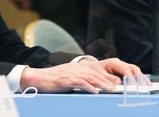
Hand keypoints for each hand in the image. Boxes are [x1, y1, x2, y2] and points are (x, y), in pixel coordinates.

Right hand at [20, 58, 146, 93]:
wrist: (39, 78)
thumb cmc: (54, 80)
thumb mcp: (70, 78)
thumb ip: (82, 81)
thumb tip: (94, 88)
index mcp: (79, 68)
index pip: (97, 72)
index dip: (108, 77)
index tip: (118, 83)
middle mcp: (77, 69)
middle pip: (97, 74)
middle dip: (109, 80)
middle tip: (119, 87)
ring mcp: (72, 73)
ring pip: (91, 77)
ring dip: (102, 84)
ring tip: (111, 89)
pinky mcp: (66, 79)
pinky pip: (79, 83)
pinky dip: (88, 87)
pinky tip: (94, 91)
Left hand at [79, 58, 148, 85]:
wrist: (90, 68)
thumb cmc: (94, 71)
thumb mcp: (99, 74)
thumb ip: (108, 78)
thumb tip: (118, 83)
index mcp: (113, 62)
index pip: (125, 69)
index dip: (130, 78)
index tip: (133, 86)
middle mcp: (120, 64)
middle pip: (133, 68)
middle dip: (140, 77)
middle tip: (144, 86)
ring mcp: (123, 67)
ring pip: (135, 71)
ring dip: (142, 78)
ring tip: (148, 86)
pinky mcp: (125, 72)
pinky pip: (134, 75)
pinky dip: (140, 79)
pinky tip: (145, 85)